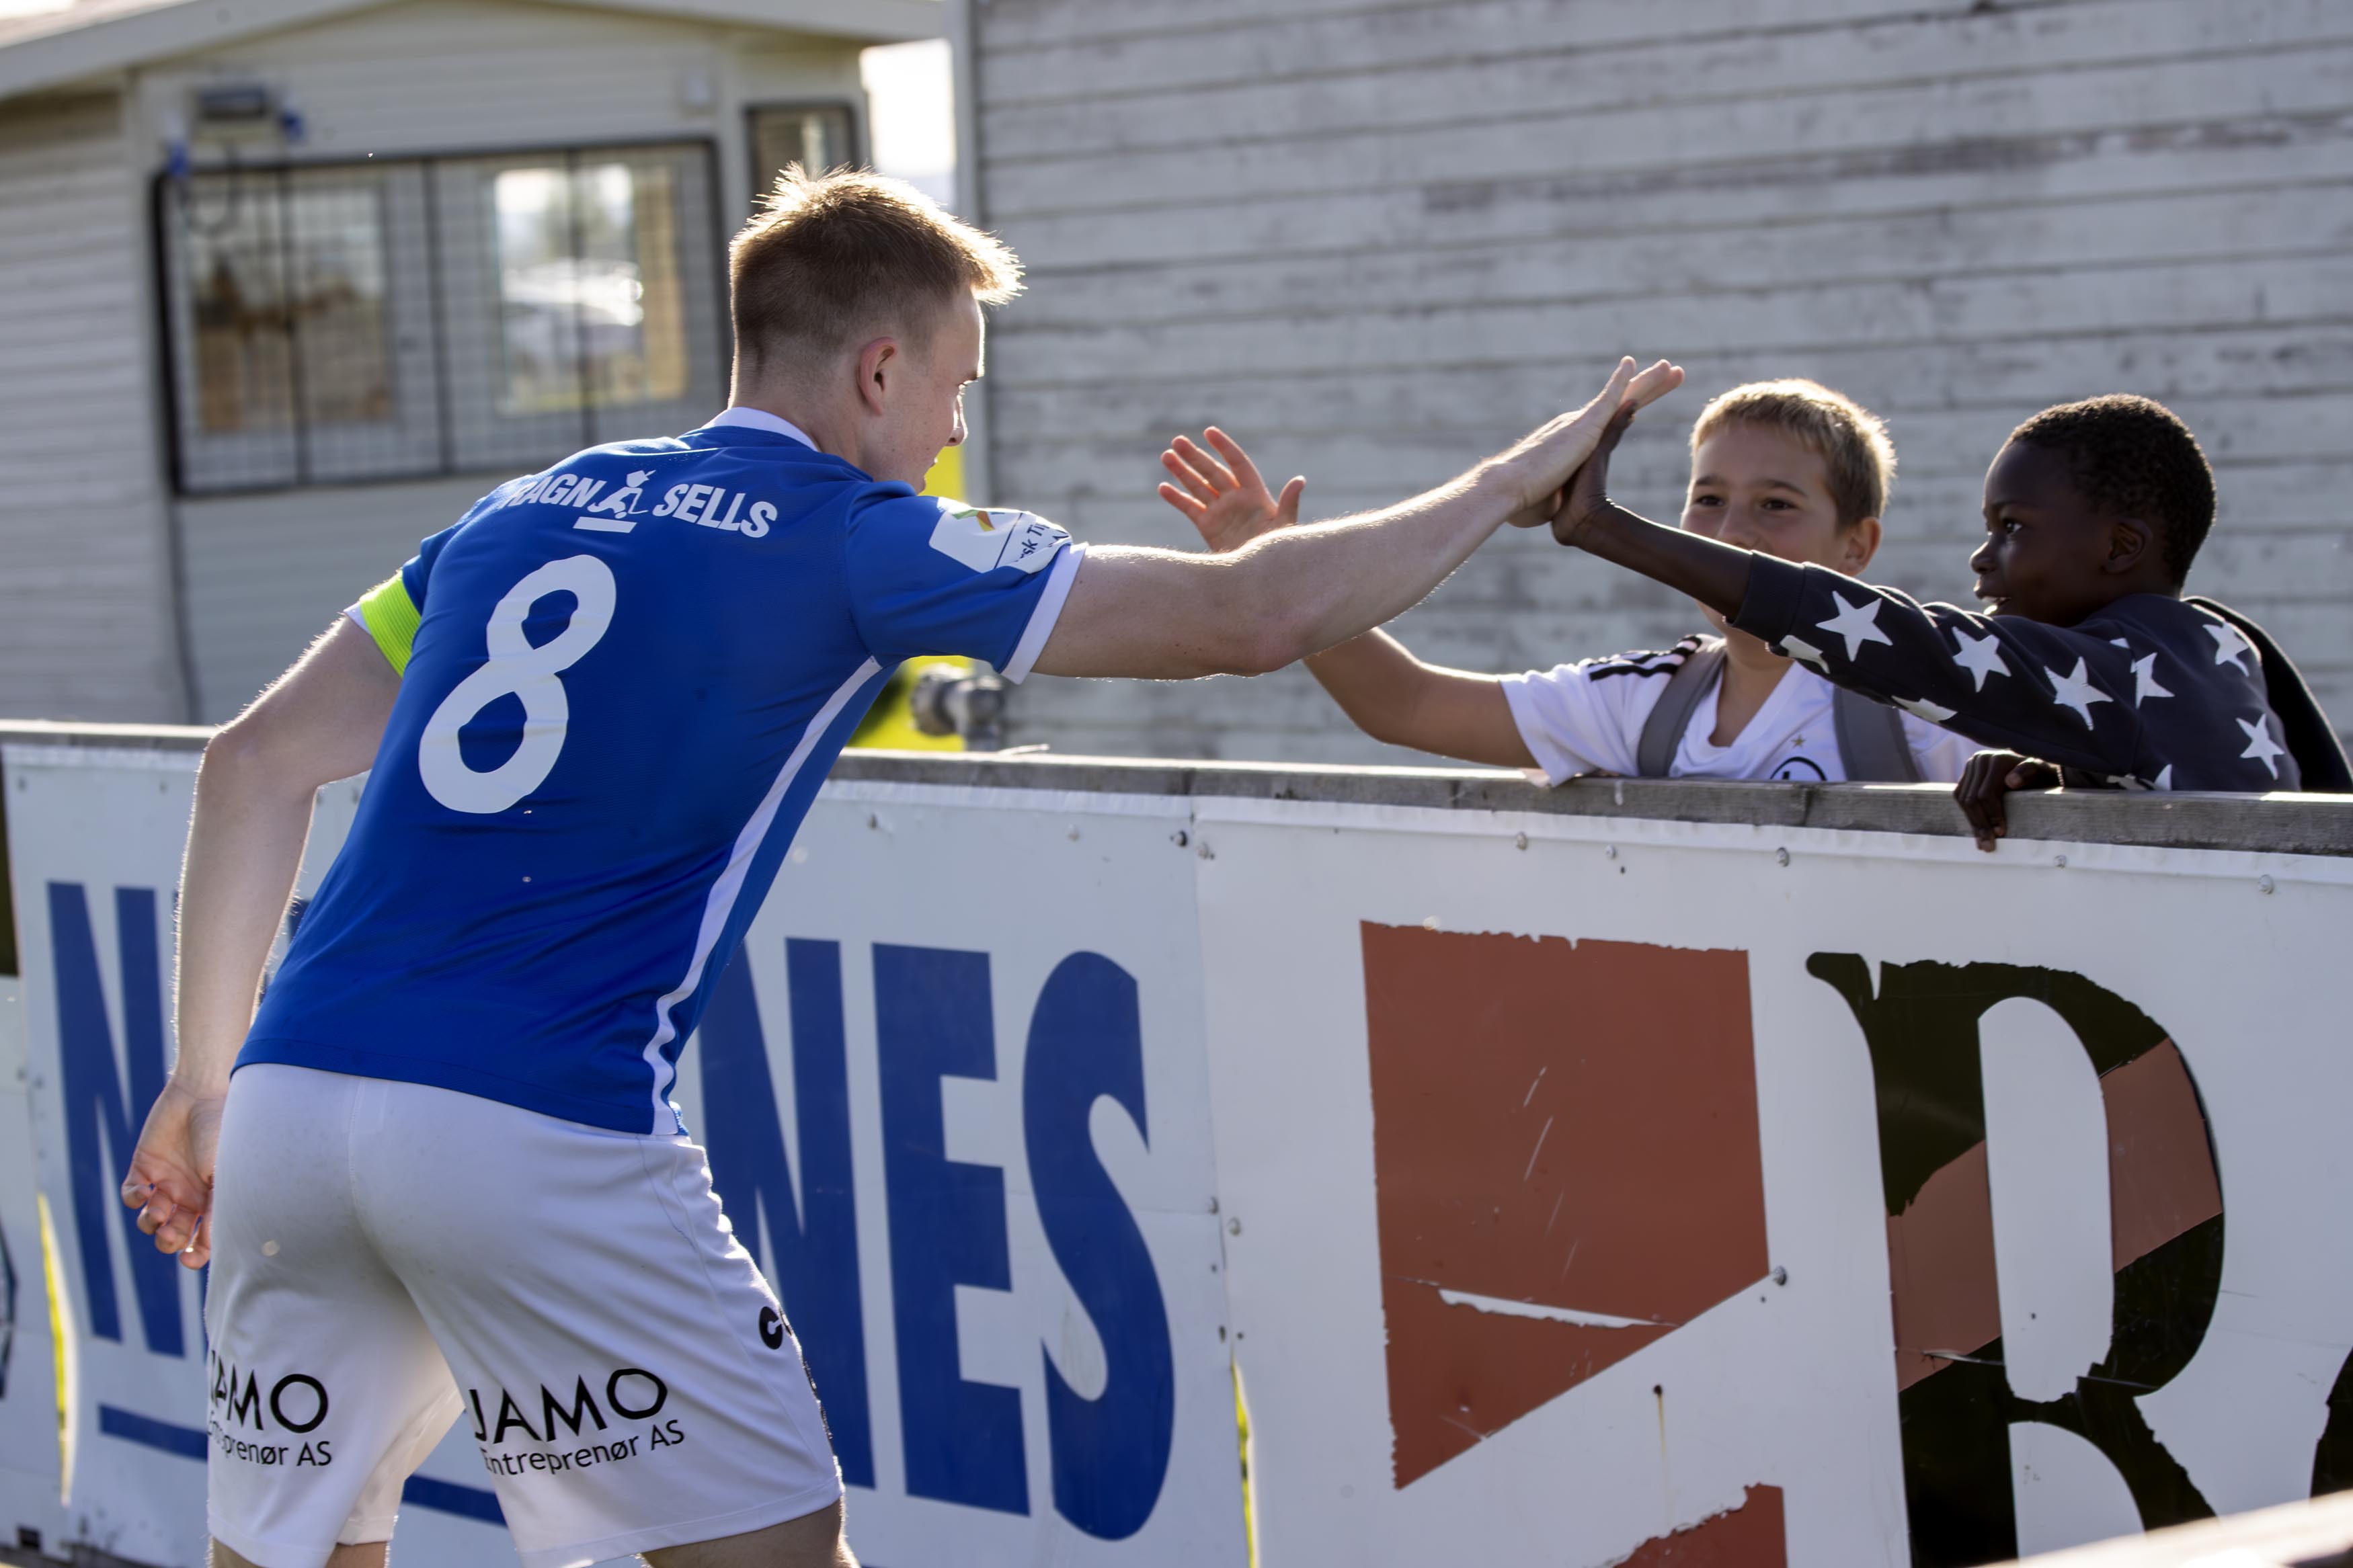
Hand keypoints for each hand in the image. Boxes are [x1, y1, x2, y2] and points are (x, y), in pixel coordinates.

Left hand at [120, 1078, 224, 1268]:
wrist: (202, 1093)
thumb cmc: (223, 1131)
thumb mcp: (227, 1171)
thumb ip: (220, 1205)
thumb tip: (215, 1242)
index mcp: (213, 1199)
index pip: (203, 1237)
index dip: (197, 1253)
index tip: (189, 1257)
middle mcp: (189, 1195)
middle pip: (173, 1234)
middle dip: (169, 1241)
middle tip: (169, 1233)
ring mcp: (166, 1181)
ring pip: (150, 1220)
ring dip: (150, 1223)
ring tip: (157, 1209)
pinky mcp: (144, 1166)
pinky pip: (131, 1195)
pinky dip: (133, 1199)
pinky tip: (143, 1192)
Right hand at [1158, 428, 1304, 554]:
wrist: (1260, 577)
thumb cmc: (1277, 550)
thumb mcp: (1284, 526)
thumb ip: (1288, 503)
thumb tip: (1300, 480)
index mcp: (1255, 494)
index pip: (1237, 463)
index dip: (1224, 447)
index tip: (1209, 431)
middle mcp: (1235, 499)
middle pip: (1212, 471)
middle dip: (1195, 456)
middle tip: (1177, 440)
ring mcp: (1220, 512)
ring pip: (1198, 486)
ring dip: (1182, 472)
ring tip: (1166, 456)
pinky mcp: (1208, 527)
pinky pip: (1190, 509)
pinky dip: (1177, 499)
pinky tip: (1163, 488)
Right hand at [1489, 356, 1682, 525]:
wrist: (1509, 490)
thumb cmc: (1524, 500)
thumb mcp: (1553, 495)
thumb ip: (1559, 493)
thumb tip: (1554, 507)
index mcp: (1574, 443)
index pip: (1610, 422)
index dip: (1630, 410)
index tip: (1644, 405)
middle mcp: (1578, 425)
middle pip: (1623, 401)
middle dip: (1649, 387)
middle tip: (1672, 372)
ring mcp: (1582, 422)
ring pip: (1624, 395)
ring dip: (1649, 380)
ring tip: (1670, 368)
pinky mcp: (1583, 424)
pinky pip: (1608, 397)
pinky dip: (1620, 379)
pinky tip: (1632, 364)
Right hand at [1955, 750, 2061, 852]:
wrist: (2036, 770)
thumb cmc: (2042, 775)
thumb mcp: (2042, 773)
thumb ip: (2029, 772)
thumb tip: (2011, 781)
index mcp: (1998, 759)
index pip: (1986, 793)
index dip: (1992, 815)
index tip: (2001, 833)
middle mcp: (1981, 759)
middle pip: (1971, 798)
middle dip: (1980, 824)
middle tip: (1988, 845)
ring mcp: (1971, 766)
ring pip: (1963, 799)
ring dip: (1972, 823)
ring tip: (1982, 842)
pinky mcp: (1967, 774)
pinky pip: (1960, 797)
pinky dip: (1968, 815)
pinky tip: (1977, 828)